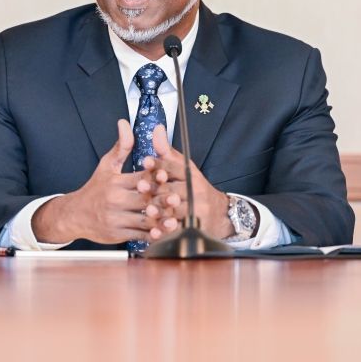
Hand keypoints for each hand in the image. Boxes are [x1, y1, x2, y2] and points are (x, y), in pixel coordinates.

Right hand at [31, 119, 165, 243]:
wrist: (74, 215)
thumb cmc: (94, 190)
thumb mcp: (106, 165)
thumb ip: (121, 146)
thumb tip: (125, 124)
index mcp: (117, 183)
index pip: (141, 178)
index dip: (157, 177)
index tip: (169, 175)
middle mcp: (116, 200)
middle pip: (145, 199)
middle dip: (162, 199)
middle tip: (177, 198)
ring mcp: (117, 219)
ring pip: (144, 219)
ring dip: (161, 219)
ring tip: (175, 218)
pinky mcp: (118, 234)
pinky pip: (139, 235)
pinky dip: (152, 235)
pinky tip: (163, 232)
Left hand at [142, 125, 234, 239]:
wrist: (219, 213)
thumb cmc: (195, 188)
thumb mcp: (183, 167)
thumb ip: (167, 151)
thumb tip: (156, 129)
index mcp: (191, 176)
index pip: (175, 168)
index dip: (160, 165)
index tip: (146, 162)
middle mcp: (195, 192)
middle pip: (174, 189)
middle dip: (157, 189)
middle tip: (141, 187)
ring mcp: (196, 210)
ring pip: (176, 211)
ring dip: (162, 211)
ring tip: (148, 210)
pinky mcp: (193, 226)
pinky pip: (178, 229)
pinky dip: (167, 231)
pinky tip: (156, 231)